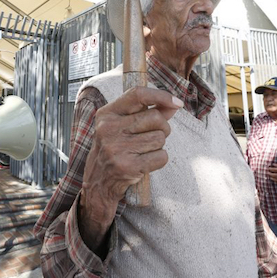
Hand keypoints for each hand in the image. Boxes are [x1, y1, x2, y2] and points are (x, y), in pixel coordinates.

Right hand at [80, 87, 181, 236]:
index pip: (137, 94)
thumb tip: (174, 104)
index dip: (161, 96)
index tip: (177, 103)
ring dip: (158, 146)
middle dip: (162, 128)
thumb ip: (147, 112)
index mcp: (106, 114)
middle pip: (155, 117)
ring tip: (143, 151)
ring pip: (160, 138)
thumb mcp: (122, 126)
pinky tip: (145, 163)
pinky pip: (161, 157)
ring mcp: (116, 148)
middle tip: (151, 137)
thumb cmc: (115, 149)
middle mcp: (108, 129)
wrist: (99, 182)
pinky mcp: (127, 166)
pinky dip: (159, 160)